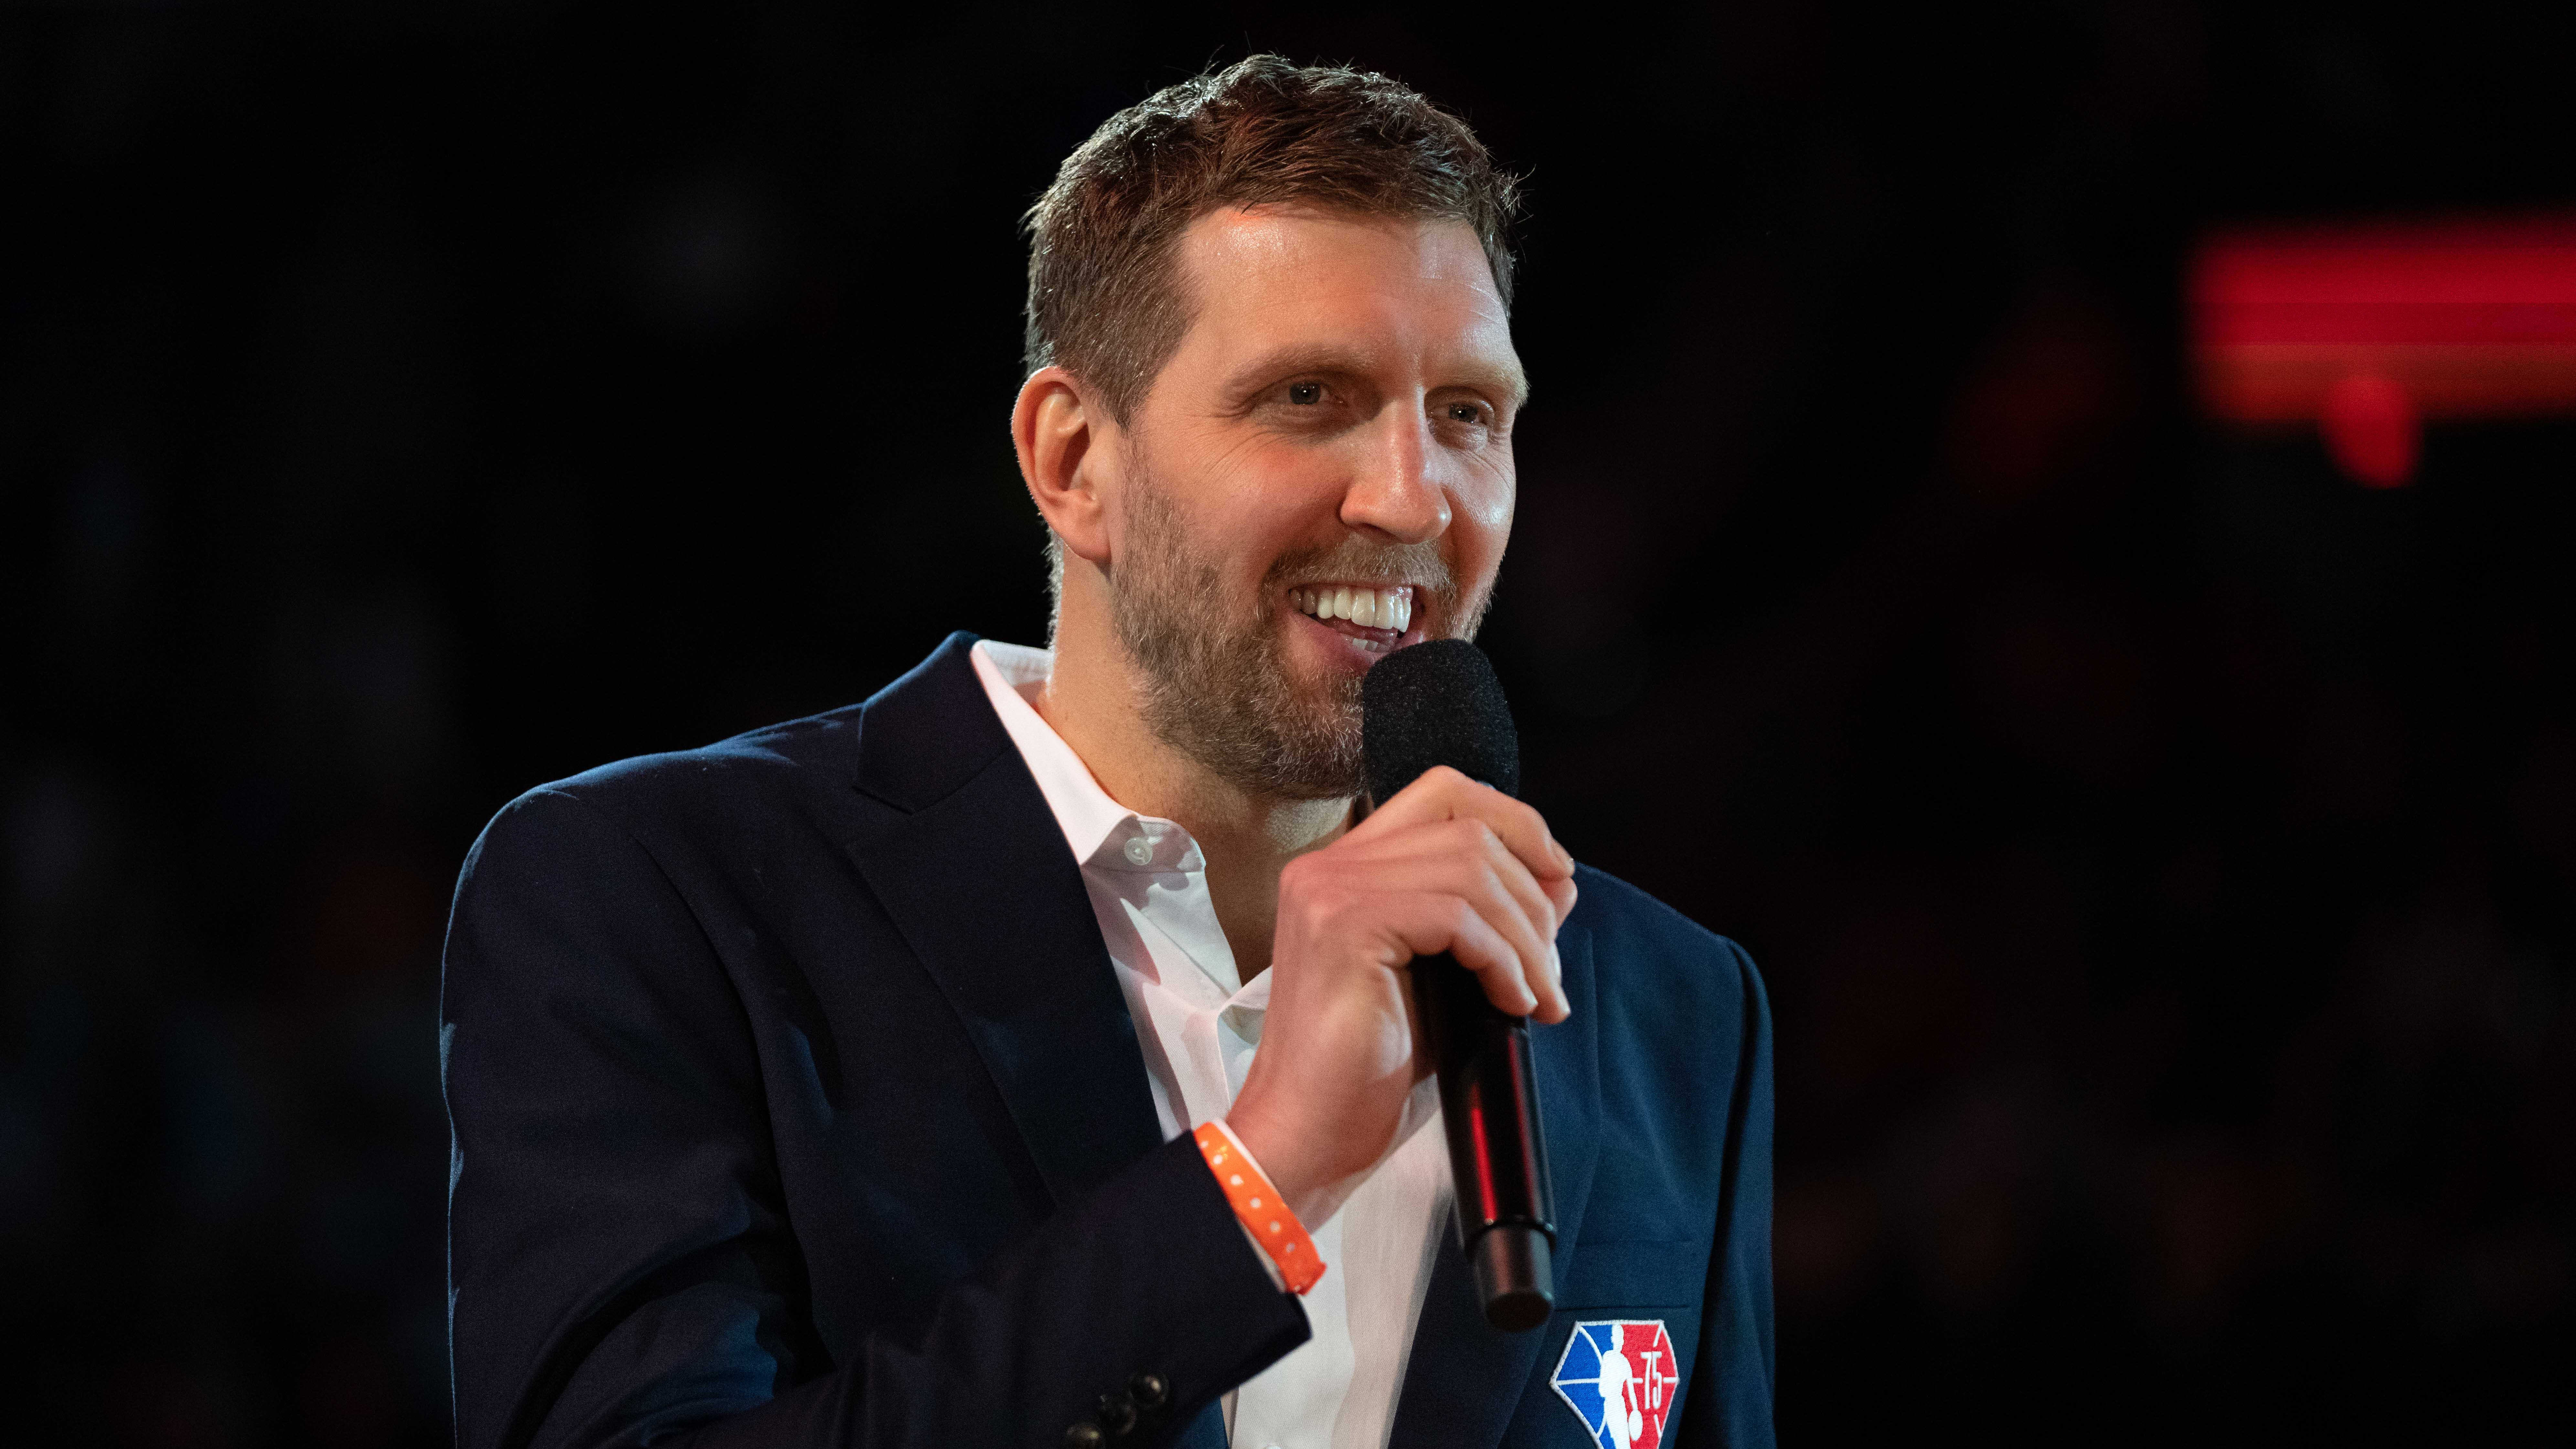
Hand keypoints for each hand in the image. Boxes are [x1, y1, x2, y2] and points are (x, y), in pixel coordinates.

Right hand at [1225, 766, 1576, 1227]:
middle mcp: (1329, 864)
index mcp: (1345, 867)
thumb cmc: (1371, 1070)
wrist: (1309, 1136)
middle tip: (1550, 970)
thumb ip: (1494, 920)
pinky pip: (1457, 916)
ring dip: (1527, 935)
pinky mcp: (1344, 926)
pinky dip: (1503, 958)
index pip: (1443, 794)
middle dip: (1533, 894)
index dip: (1515, 821)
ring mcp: (1330, 890)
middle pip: (1468, 826)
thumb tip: (1562, 879)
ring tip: (1539, 994)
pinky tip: (1513, 1002)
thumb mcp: (1449, 979)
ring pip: (1471, 868)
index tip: (1558, 876)